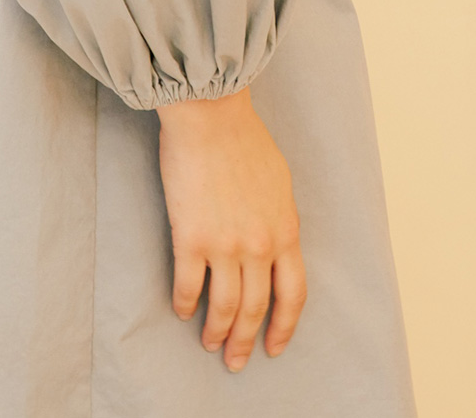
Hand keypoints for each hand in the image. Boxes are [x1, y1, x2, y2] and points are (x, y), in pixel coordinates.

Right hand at [156, 87, 306, 372]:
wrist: (211, 115)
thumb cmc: (245, 139)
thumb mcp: (279, 182)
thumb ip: (279, 219)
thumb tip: (274, 246)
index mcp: (285, 229)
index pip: (293, 293)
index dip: (284, 326)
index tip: (276, 346)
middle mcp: (259, 244)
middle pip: (256, 307)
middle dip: (246, 340)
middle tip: (236, 360)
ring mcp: (225, 243)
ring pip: (223, 306)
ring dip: (216, 331)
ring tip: (209, 343)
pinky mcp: (191, 237)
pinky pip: (188, 285)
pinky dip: (185, 303)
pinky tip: (182, 310)